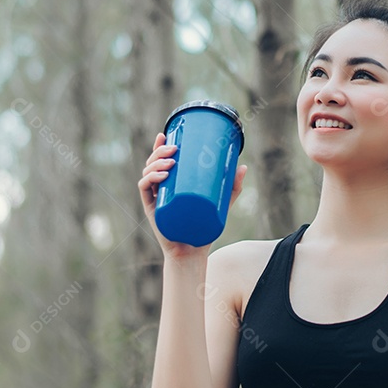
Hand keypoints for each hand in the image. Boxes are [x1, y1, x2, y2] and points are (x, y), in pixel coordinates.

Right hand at [137, 132, 246, 259]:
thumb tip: (242, 166)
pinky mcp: (152, 209)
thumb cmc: (203, 228)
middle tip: (174, 148)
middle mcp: (159, 190)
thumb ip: (231, 187)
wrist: (193, 252)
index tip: (166, 134)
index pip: (160, 160)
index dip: (159, 145)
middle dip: (160, 151)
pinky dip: (150, 179)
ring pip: (147, 173)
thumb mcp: (221, 204)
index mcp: (170, 184)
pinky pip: (145, 190)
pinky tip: (161, 175)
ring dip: (156, 163)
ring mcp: (154, 199)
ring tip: (171, 161)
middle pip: (152, 163)